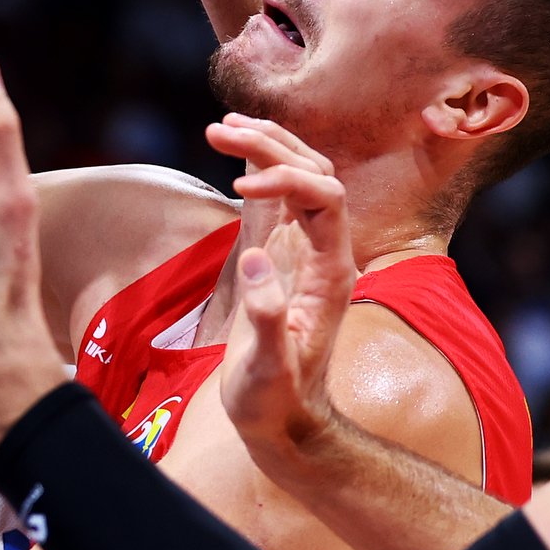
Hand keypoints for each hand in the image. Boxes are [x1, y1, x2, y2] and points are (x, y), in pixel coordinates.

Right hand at [206, 114, 355, 458]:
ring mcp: (305, 251)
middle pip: (315, 173)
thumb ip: (267, 318)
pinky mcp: (282, 256)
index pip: (325, 197)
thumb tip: (255, 260)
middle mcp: (326, 252)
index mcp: (331, 272)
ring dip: (266, 146)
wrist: (285, 422)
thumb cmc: (277, 402)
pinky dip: (259, 168)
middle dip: (271, 145)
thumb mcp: (269, 370)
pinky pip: (280, 199)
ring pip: (300, 177)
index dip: (287, 178)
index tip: (240, 184)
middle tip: (218, 129)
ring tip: (221, 126)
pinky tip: (234, 153)